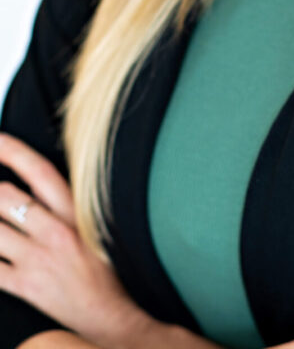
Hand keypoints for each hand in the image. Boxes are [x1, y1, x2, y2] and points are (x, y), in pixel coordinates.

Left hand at [0, 132, 155, 348]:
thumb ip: (65, 204)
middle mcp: (54, 231)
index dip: (12, 151)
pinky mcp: (24, 285)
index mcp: (74, 211)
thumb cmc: (103, 269)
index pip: (39, 171)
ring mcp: (36, 259)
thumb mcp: (94, 225)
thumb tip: (32, 184)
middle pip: (6, 197)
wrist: (109, 316)